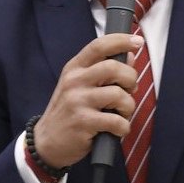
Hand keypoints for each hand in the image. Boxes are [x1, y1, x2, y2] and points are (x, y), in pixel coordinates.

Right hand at [33, 33, 141, 167]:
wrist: (46, 141)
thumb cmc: (68, 112)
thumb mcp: (79, 86)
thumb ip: (102, 70)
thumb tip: (130, 55)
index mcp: (74, 69)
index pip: (98, 46)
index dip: (121, 40)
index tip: (137, 42)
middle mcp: (74, 81)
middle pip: (113, 67)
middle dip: (131, 78)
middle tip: (130, 90)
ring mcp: (77, 102)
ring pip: (118, 95)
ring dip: (128, 107)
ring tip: (122, 113)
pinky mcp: (83, 122)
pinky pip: (116, 121)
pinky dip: (123, 127)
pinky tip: (116, 129)